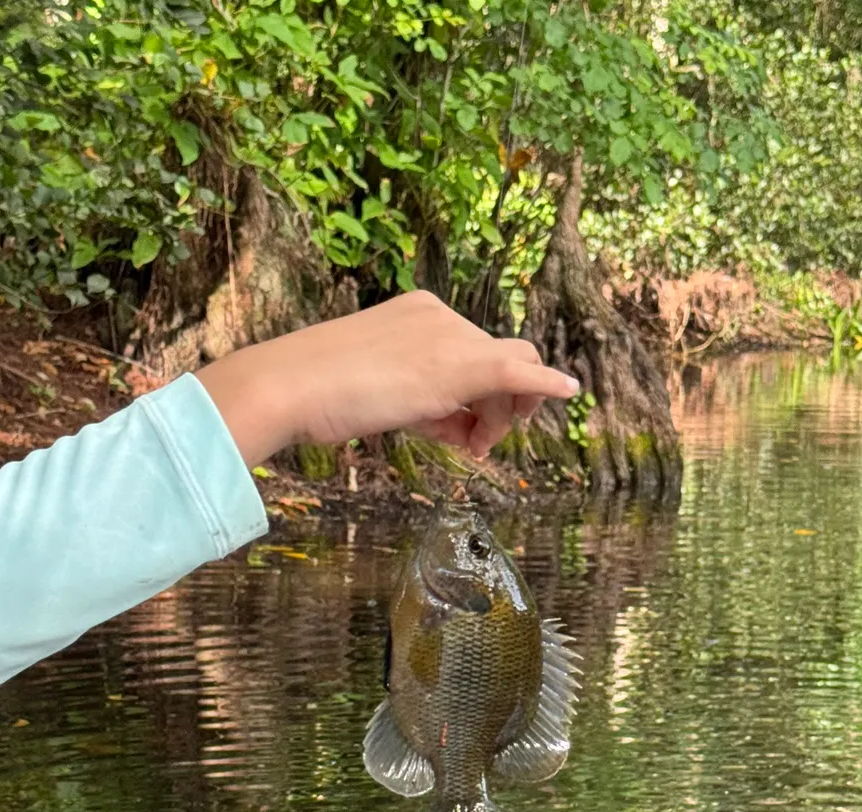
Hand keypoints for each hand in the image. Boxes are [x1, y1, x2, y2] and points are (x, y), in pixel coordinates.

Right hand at [196, 291, 578, 466]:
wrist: (292, 385)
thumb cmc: (319, 394)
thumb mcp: (380, 394)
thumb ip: (422, 400)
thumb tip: (455, 424)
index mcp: (418, 313)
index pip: (469, 353)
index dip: (473, 397)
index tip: (457, 432)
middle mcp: (440, 315)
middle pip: (494, 362)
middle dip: (494, 408)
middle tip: (474, 447)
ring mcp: (451, 335)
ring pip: (505, 374)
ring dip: (498, 415)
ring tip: (467, 446)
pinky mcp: (460, 362)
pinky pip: (517, 369)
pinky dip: (544, 382)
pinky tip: (568, 391)